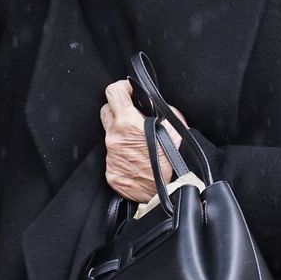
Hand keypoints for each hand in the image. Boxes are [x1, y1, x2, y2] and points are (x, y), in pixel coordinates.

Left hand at [100, 79, 179, 202]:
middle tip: (132, 117)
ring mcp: (110, 156)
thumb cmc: (174, 160)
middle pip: (106, 112)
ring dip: (122, 136)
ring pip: (110, 136)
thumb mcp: (174, 125)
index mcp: (128, 122)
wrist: (168, 191)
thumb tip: (152, 103)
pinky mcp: (111, 172)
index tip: (128, 91)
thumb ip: (160, 109)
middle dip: (118, 110)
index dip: (121, 88)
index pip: (113, 92)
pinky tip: (136, 161)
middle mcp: (115, 137)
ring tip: (139, 145)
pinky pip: (113, 158)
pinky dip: (122, 156)